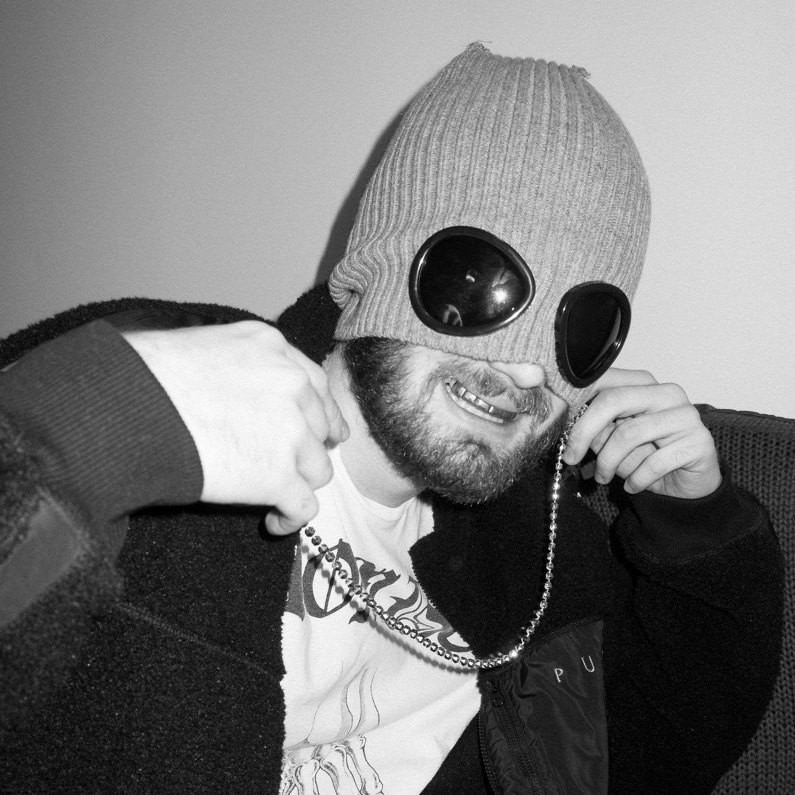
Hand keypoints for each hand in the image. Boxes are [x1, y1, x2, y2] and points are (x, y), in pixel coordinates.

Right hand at [124, 321, 347, 533]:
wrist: (128, 408)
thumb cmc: (145, 373)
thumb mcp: (203, 344)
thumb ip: (239, 363)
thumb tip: (235, 387)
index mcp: (273, 348)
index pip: (315, 385)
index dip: (318, 414)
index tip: (320, 431)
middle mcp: (292, 385)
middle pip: (319, 427)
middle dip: (308, 447)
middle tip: (292, 464)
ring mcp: (291, 432)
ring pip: (318, 468)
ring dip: (299, 482)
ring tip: (275, 496)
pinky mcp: (278, 476)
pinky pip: (304, 506)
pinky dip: (291, 518)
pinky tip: (274, 521)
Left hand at [562, 368, 720, 498]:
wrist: (689, 483)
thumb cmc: (648, 455)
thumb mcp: (614, 441)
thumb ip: (596, 428)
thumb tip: (569, 425)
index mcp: (645, 385)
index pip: (605, 380)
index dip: (578, 402)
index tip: (561, 429)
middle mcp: (668, 393)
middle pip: (613, 400)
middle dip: (584, 432)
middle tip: (570, 457)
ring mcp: (686, 416)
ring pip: (629, 433)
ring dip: (609, 462)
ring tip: (603, 477)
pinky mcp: (699, 443)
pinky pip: (654, 462)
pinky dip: (636, 478)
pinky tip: (632, 486)